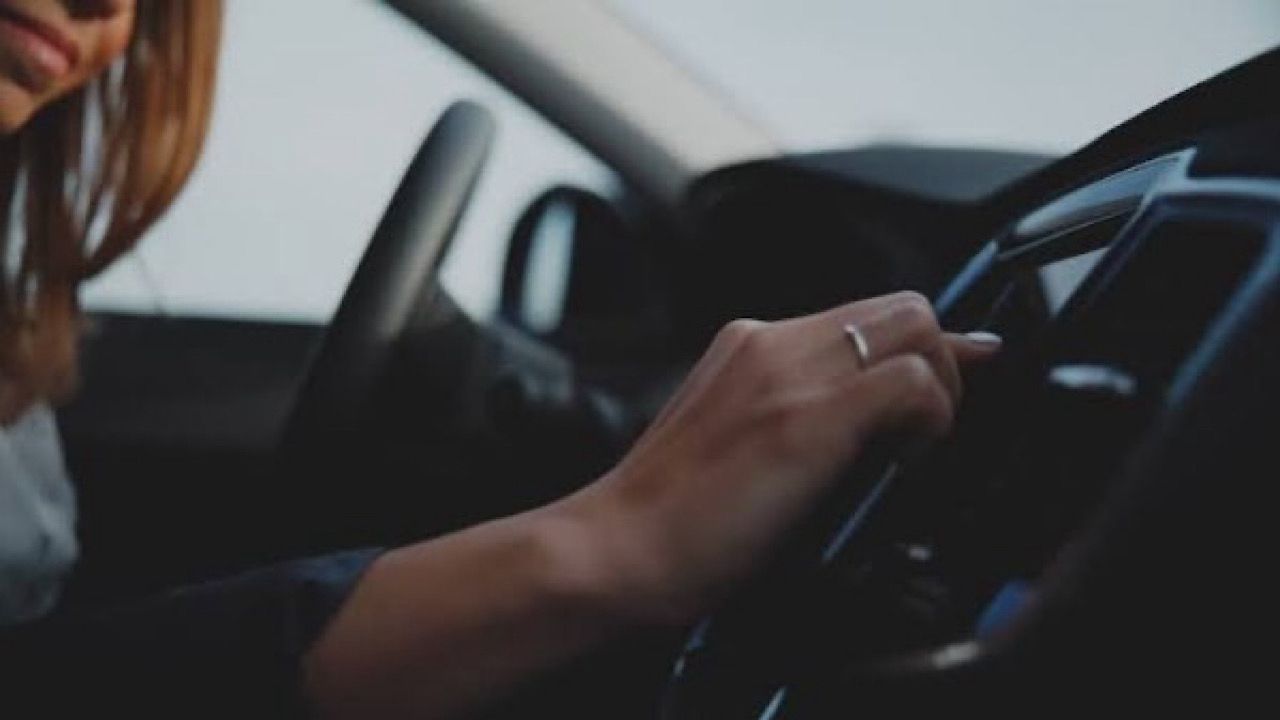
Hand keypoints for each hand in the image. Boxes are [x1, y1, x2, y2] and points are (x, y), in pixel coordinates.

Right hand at [558, 292, 1000, 622]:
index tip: (953, 373)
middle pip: (901, 309)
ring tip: (912, 450)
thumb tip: (857, 430)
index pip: (862, 315)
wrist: (616, 550)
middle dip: (939, 363)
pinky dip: (932, 417)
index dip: (919, 347)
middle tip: (924, 433)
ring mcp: (789, 375)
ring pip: (915, 326)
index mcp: (749, 346)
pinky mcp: (808, 419)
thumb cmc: (667, 520)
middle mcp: (770, 343)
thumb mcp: (729, 444)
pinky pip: (912, 382)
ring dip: (940, 386)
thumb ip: (787, 419)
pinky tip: (905, 462)